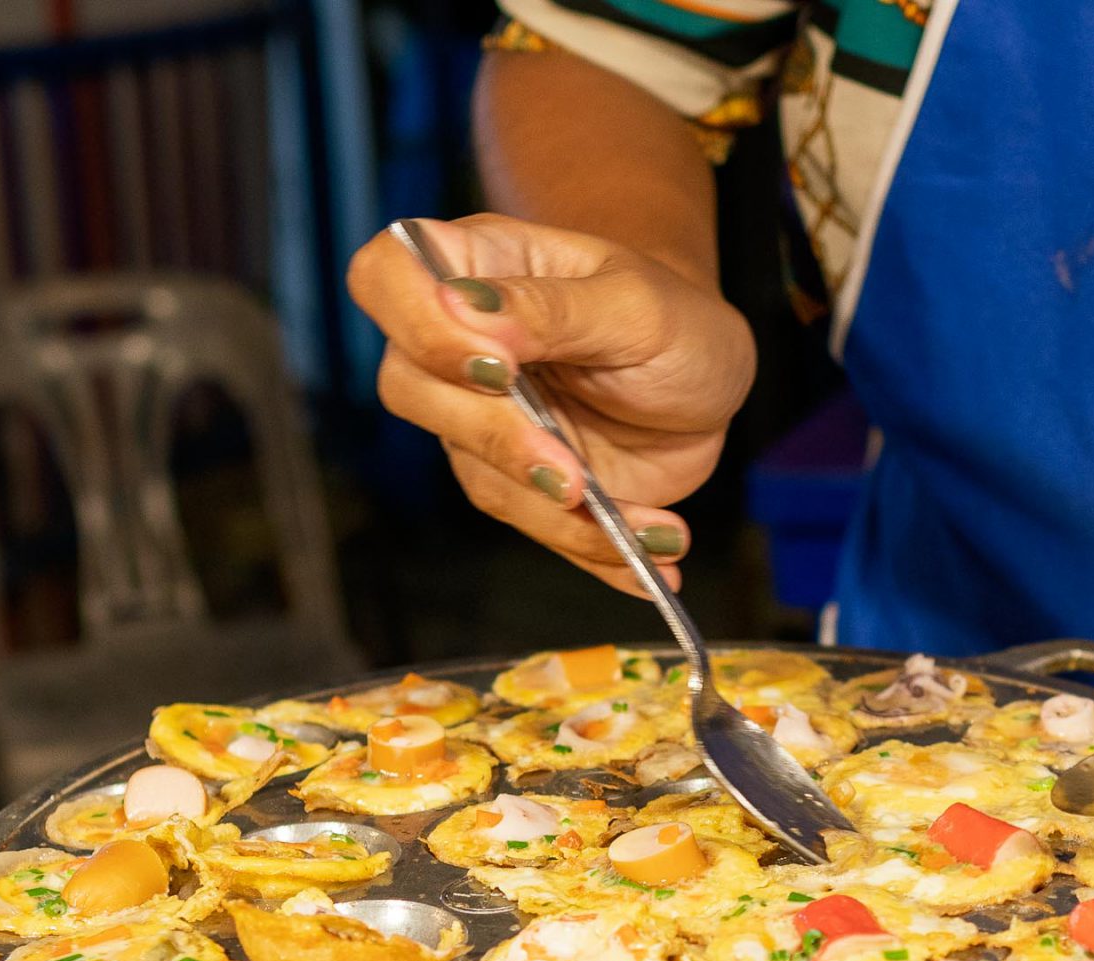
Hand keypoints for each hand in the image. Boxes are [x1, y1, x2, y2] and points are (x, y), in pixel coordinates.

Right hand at [347, 214, 756, 594]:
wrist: (707, 383)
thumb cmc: (672, 319)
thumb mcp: (634, 305)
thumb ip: (551, 307)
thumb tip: (462, 306)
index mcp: (478, 268)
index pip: (386, 277)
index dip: (418, 325)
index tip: (497, 367)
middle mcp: (460, 346)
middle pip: (412, 390)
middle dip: (496, 440)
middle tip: (573, 473)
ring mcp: (483, 420)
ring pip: (480, 476)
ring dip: (562, 515)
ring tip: (650, 528)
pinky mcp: (519, 481)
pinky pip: (536, 525)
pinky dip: (595, 550)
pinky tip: (653, 560)